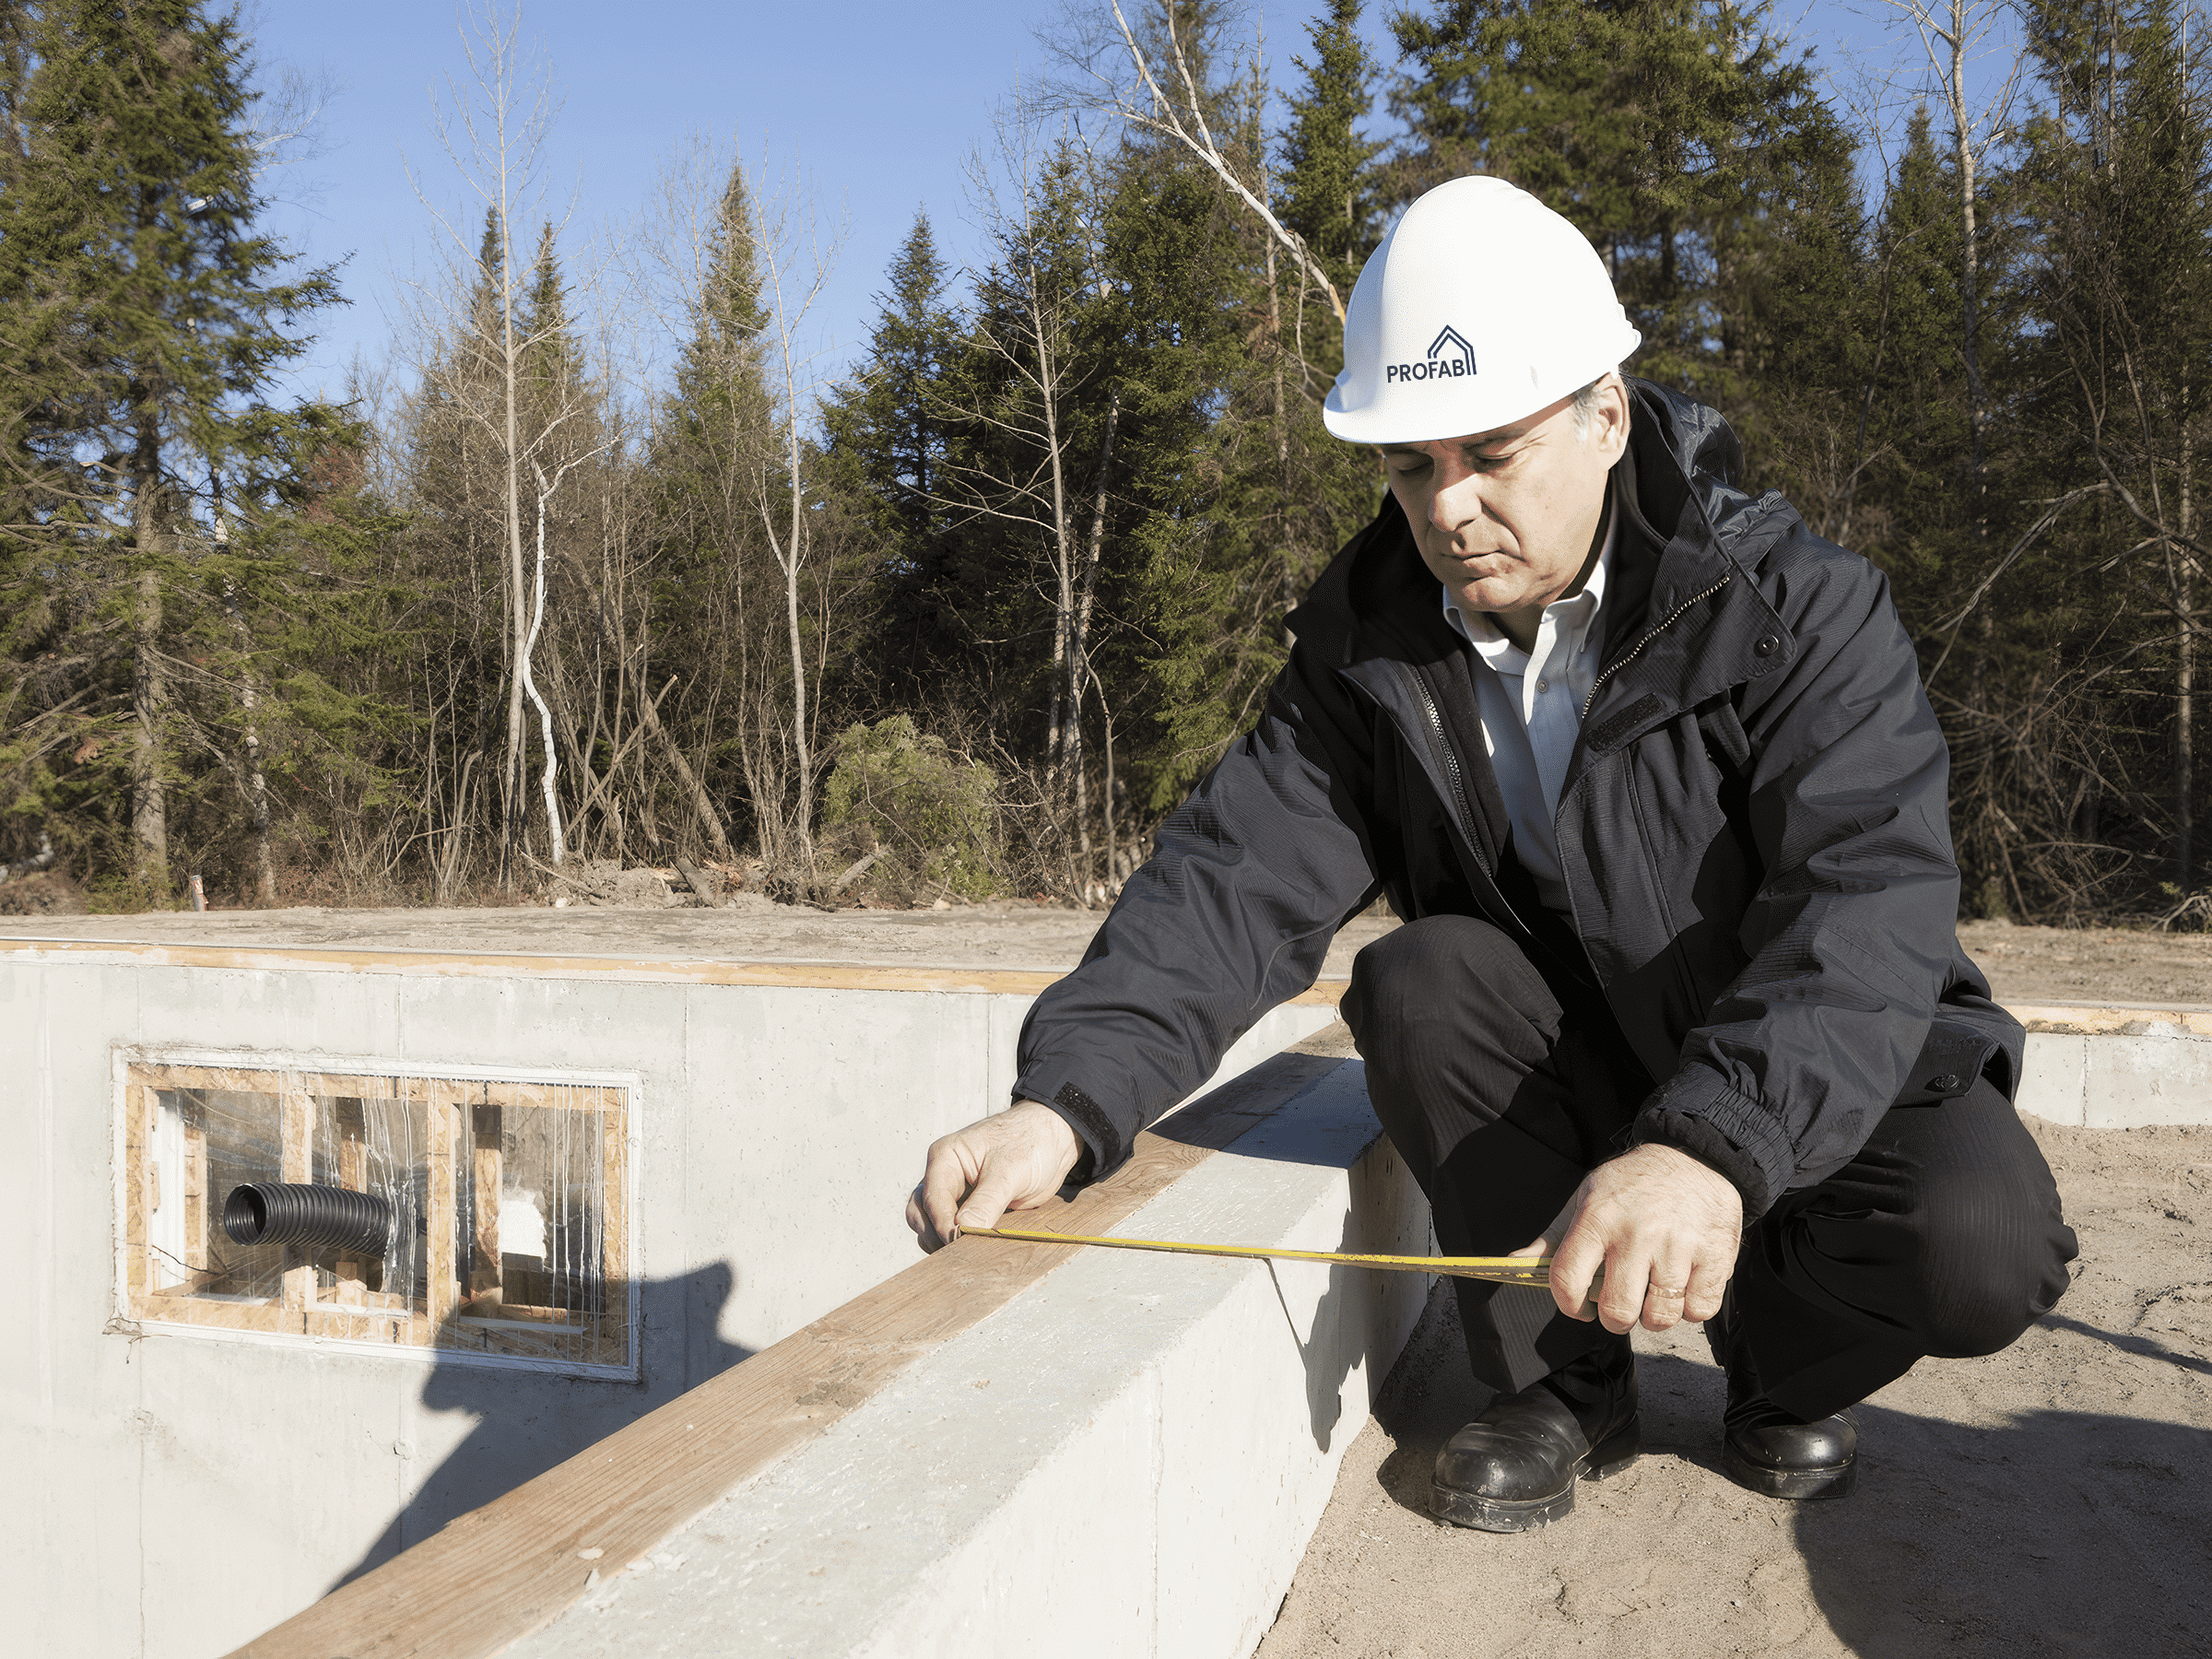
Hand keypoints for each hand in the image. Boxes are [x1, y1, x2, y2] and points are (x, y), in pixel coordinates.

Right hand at [905, 1100, 1082, 1252]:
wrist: (1055, 1141)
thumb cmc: (1030, 1141)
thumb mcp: (1009, 1170)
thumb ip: (987, 1201)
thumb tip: (964, 1229)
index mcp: (946, 1158)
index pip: (931, 1198)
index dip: (942, 1225)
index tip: (958, 1243)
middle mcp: (945, 1176)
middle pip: (921, 1214)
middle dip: (936, 1236)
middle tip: (961, 1252)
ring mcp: (957, 1194)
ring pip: (933, 1226)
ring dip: (945, 1242)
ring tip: (970, 1252)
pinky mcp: (972, 1209)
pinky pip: (955, 1230)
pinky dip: (960, 1242)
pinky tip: (976, 1250)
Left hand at [1510, 1143, 1741, 1333]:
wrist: (1694, 1157)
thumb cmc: (1632, 1185)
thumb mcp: (1588, 1197)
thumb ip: (1555, 1237)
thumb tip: (1516, 1264)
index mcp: (1598, 1219)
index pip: (1568, 1281)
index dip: (1569, 1307)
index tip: (1580, 1308)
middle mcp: (1637, 1234)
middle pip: (1618, 1311)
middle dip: (1615, 1319)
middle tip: (1621, 1306)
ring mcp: (1678, 1246)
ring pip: (1660, 1317)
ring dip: (1654, 1316)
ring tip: (1654, 1294)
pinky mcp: (1715, 1255)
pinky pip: (1699, 1310)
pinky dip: (1691, 1308)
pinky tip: (1684, 1285)